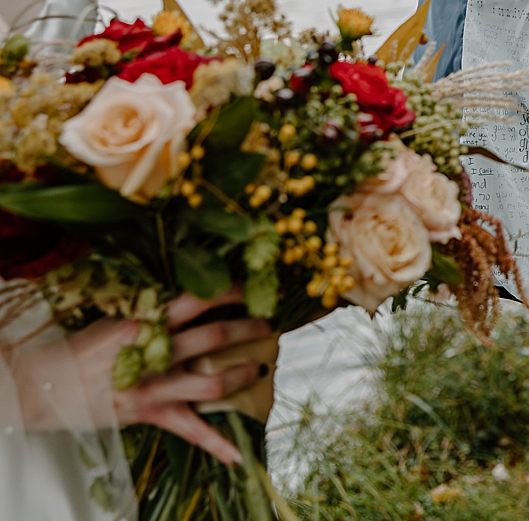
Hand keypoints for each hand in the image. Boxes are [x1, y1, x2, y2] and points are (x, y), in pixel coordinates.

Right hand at [70, 287, 271, 465]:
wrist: (46, 385)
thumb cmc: (85, 348)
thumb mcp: (119, 320)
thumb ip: (155, 313)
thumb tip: (190, 301)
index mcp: (147, 323)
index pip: (196, 300)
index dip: (227, 292)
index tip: (248, 287)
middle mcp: (155, 354)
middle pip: (214, 336)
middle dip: (248, 328)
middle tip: (268, 324)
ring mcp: (155, 386)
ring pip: (212, 380)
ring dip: (242, 373)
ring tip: (260, 367)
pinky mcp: (151, 413)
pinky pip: (190, 430)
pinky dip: (216, 444)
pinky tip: (240, 455)